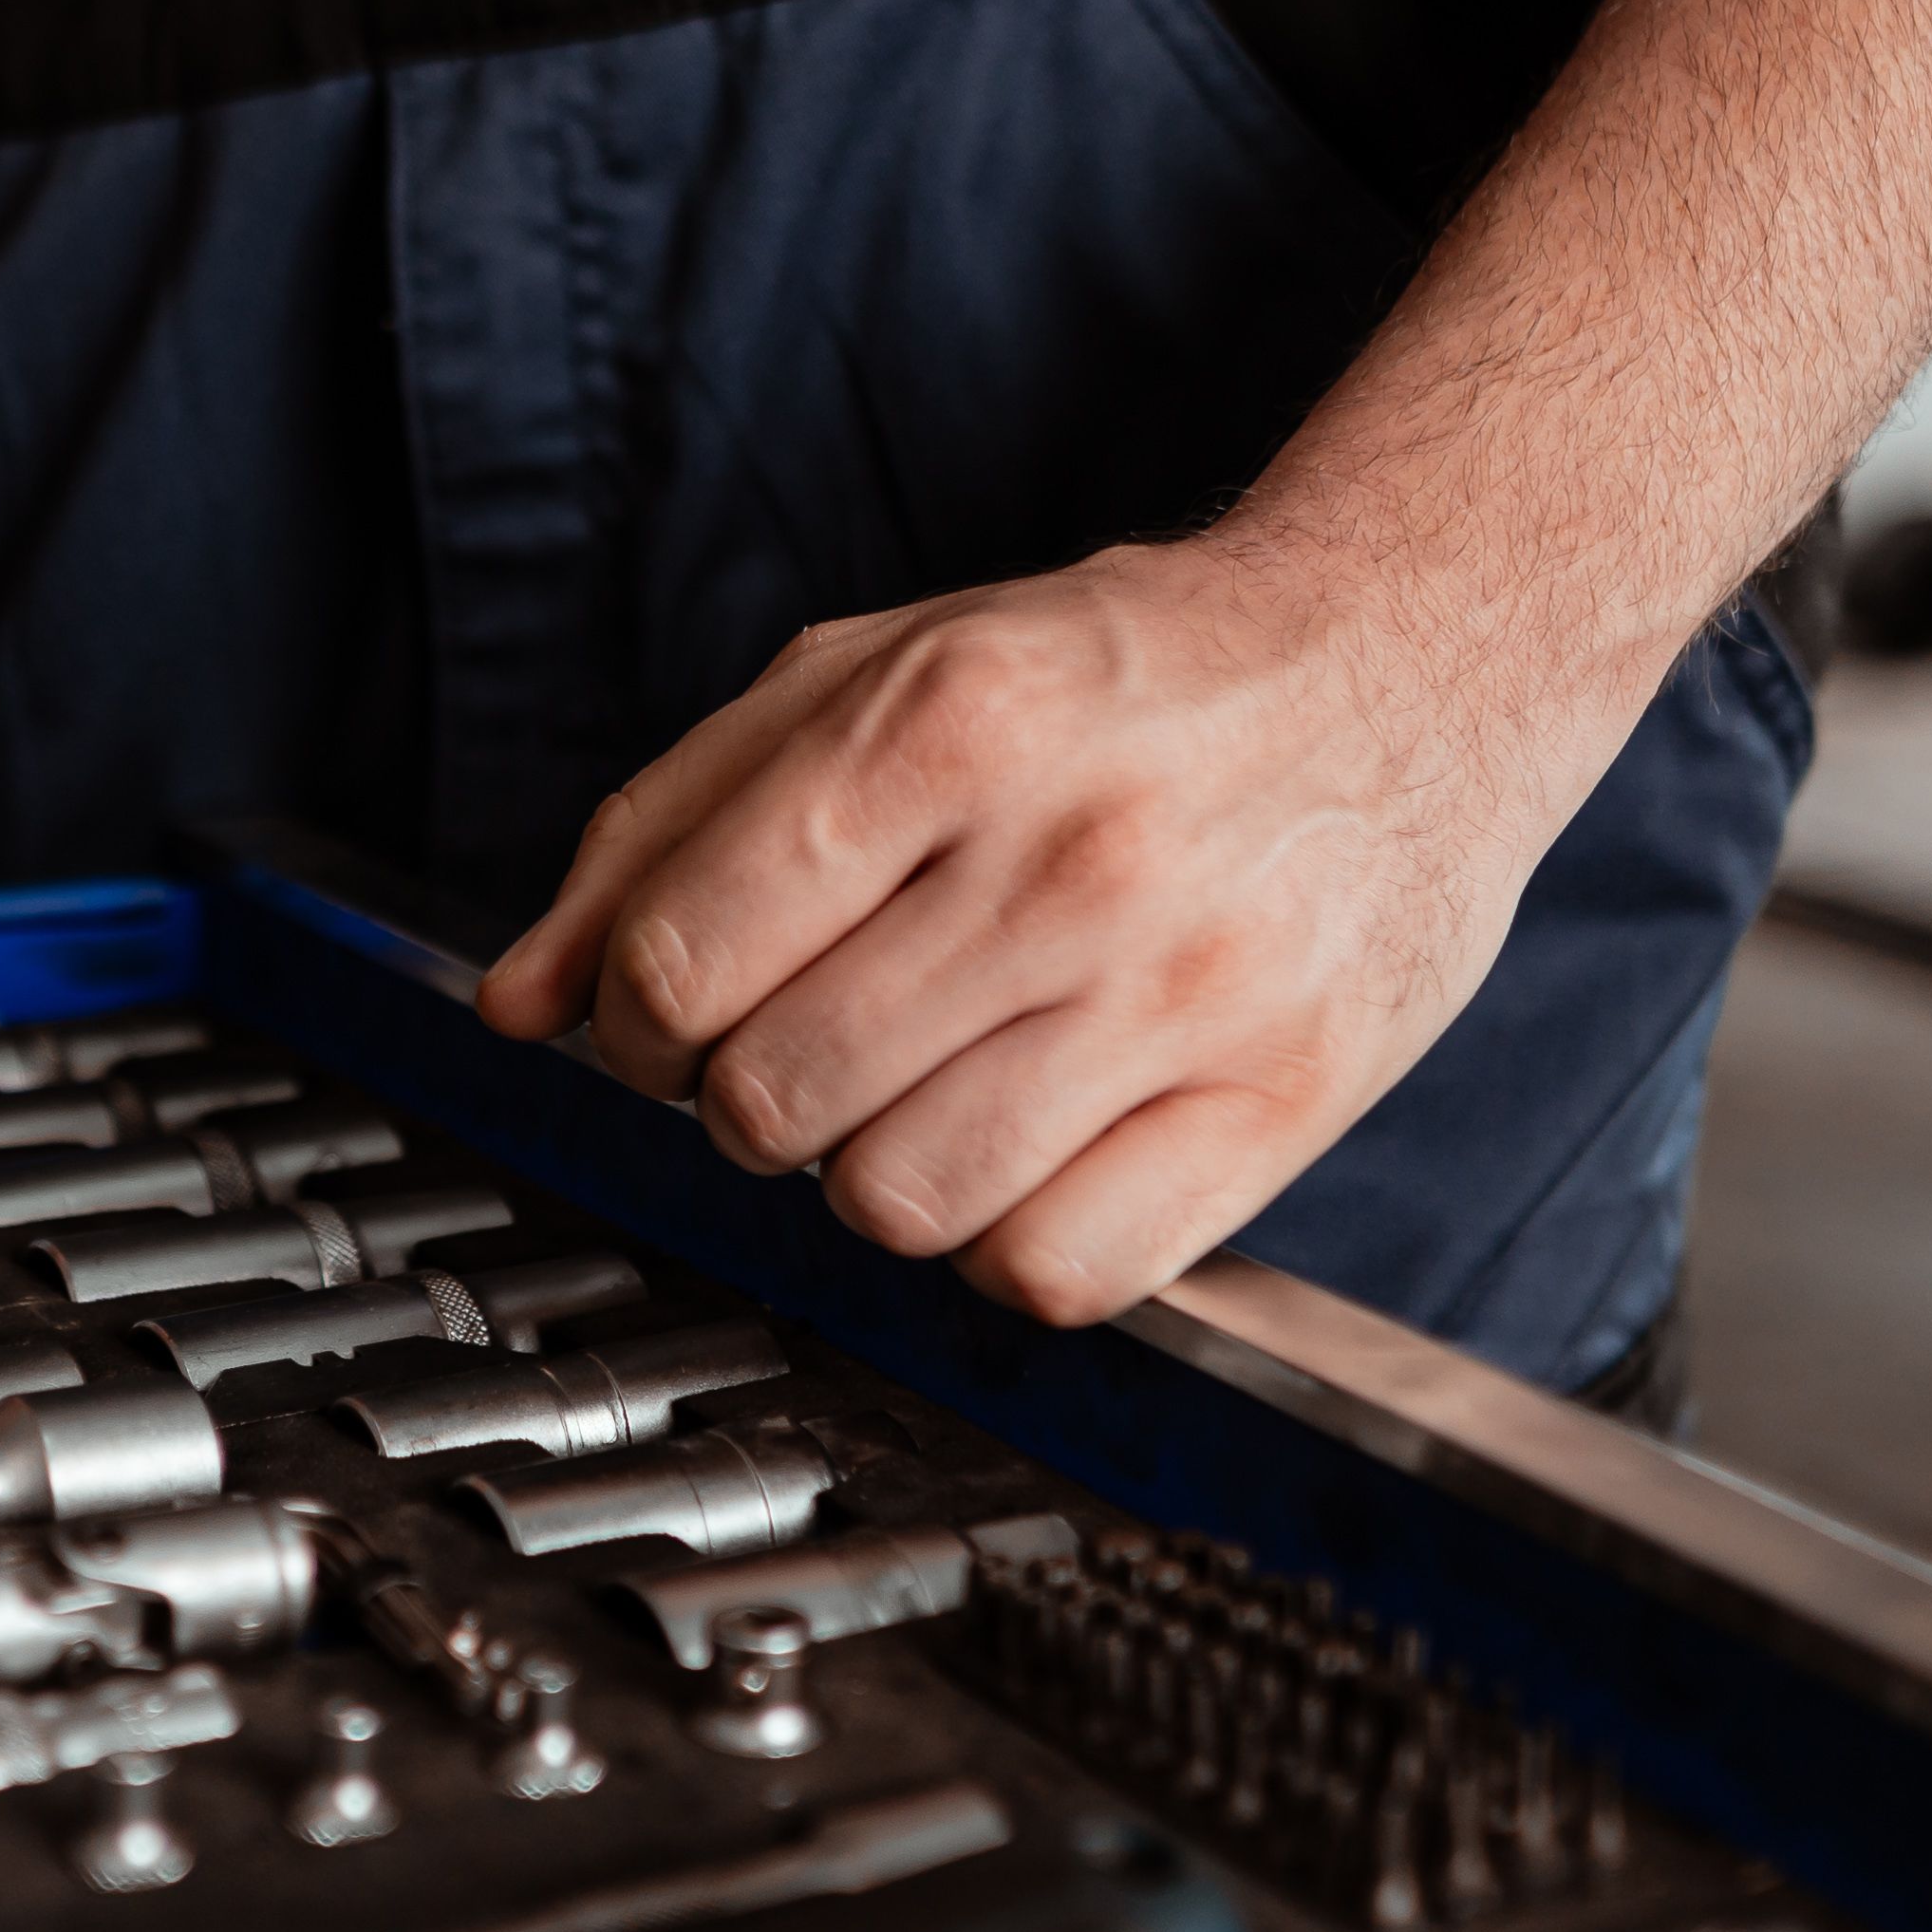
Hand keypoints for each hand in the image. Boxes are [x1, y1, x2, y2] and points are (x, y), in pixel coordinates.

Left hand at [472, 539, 1643, 1323]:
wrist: (1410, 657)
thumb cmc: (1110, 676)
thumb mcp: (868, 673)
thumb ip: (666, 826)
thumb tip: (521, 1003)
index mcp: (946, 719)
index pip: (683, 963)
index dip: (635, 1024)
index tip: (675, 1015)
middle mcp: (1070, 853)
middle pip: (773, 1101)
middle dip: (746, 1098)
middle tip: (809, 1043)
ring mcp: (1190, 985)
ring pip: (900, 1204)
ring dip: (872, 1172)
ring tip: (927, 1085)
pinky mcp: (1287, 1098)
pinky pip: (1055, 1274)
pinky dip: (1007, 1240)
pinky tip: (1029, 1146)